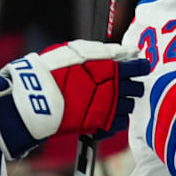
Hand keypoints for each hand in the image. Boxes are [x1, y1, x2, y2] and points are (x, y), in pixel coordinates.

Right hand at [0, 40, 149, 159]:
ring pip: (130, 106)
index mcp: (111, 69)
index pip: (139, 67)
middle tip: (122, 84)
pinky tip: (105, 113)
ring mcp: (109, 109)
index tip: (138, 67)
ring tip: (111, 100)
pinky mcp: (101, 125)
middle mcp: (115, 89)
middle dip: (132, 85)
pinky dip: (115, 119)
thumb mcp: (78, 52)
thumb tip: (127, 51)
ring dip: (124, 102)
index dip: (140, 67)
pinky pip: (119, 123)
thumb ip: (106, 52)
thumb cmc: (53, 70)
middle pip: (138, 88)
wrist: (34, 99)